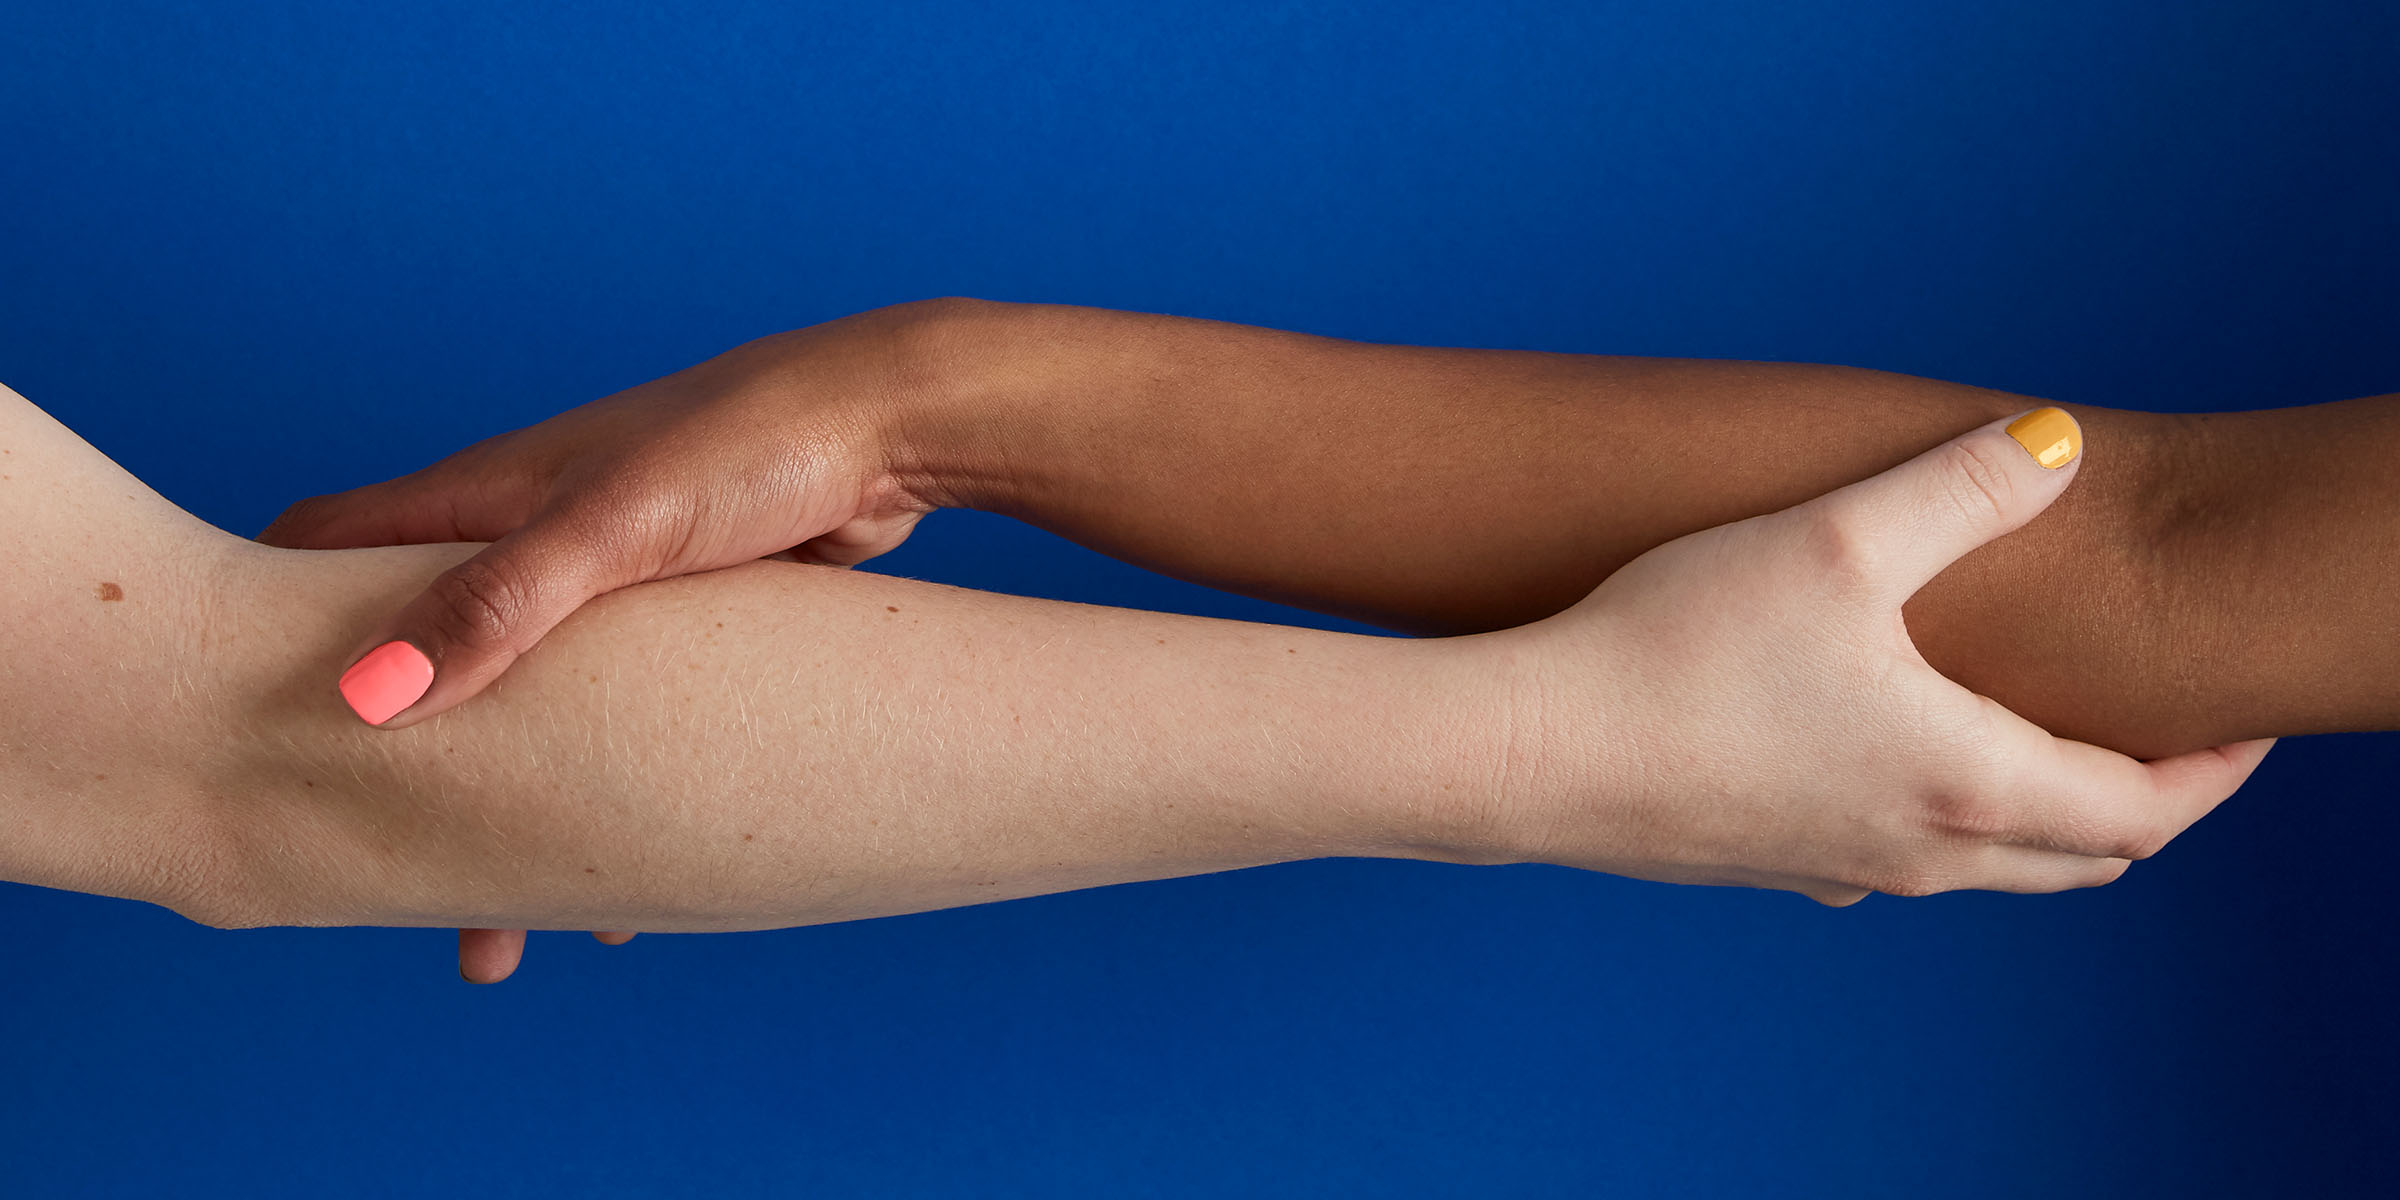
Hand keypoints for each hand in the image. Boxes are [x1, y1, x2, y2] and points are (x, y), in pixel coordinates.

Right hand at [257, 302, 950, 981]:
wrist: (895, 424)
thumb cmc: (754, 445)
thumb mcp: (612, 525)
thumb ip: (493, 607)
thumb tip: (364, 697)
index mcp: (483, 497)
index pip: (320, 549)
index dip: (252, 624)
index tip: (218, 730)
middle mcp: (526, 535)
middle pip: (416, 655)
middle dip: (389, 767)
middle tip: (368, 886)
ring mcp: (602, 580)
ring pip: (519, 709)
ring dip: (503, 806)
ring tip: (496, 932)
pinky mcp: (681, 619)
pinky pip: (612, 725)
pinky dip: (597, 796)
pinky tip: (621, 887)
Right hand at [1475, 408, 2272, 900]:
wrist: (1530, 751)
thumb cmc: (1678, 649)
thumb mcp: (1835, 543)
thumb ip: (1960, 488)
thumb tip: (2058, 441)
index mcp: (1965, 785)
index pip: (2148, 811)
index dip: (2218, 770)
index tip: (2247, 720)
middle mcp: (1920, 852)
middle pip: (2087, 858)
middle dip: (2150, 802)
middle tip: (2172, 738)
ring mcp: (1844, 871)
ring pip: (1997, 871)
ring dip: (2051, 816)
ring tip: (2052, 736)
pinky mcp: (1775, 866)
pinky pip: (1905, 861)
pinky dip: (1954, 822)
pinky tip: (1902, 753)